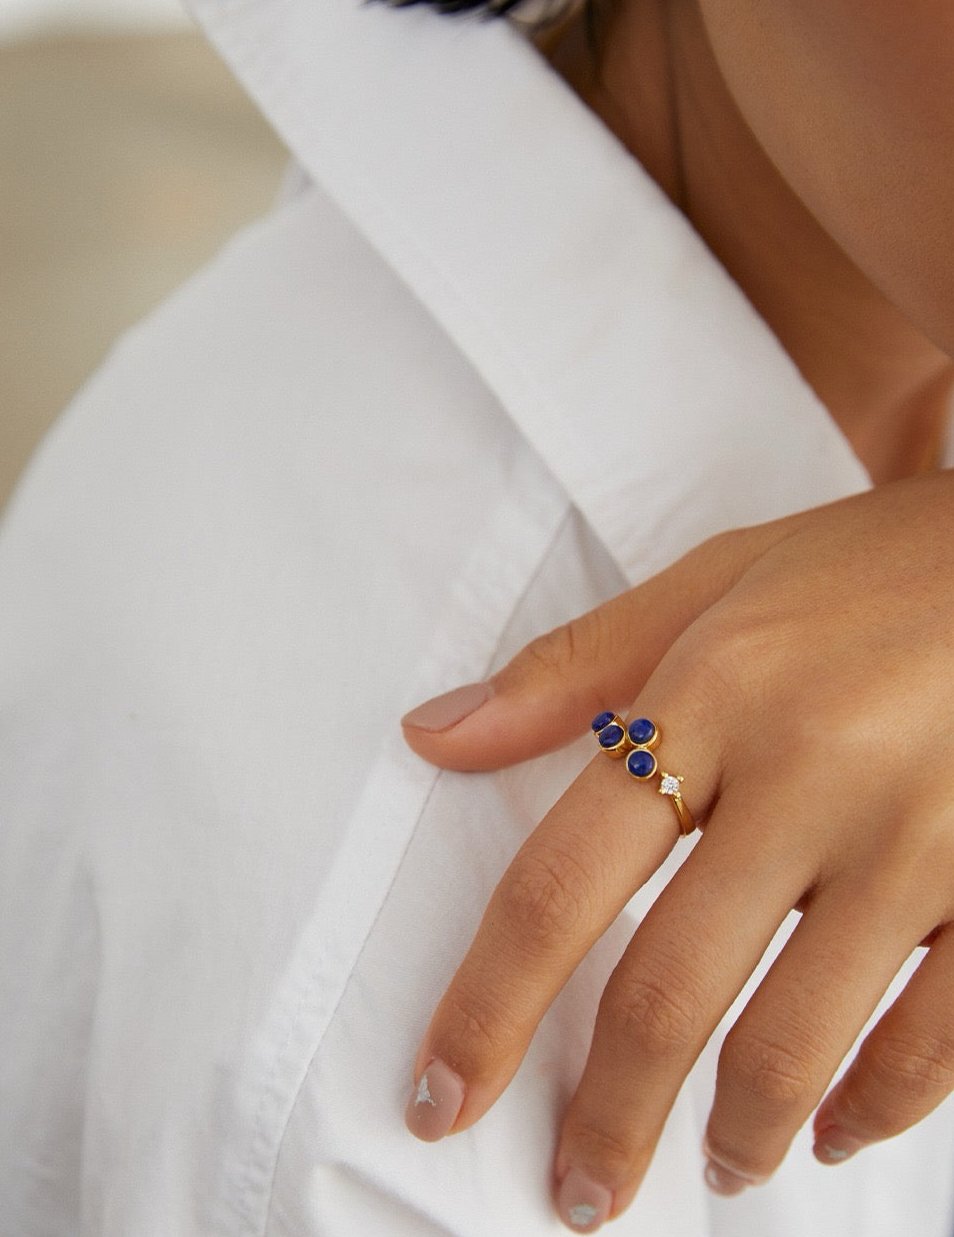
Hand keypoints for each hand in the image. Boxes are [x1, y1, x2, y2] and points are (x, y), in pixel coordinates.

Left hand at [399, 470, 953, 1231]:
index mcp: (711, 697)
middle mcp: (809, 774)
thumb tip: (434, 734)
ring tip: (714, 1168)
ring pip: (798, 1039)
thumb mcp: (711, 584)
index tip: (439, 1094)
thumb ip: (569, 671)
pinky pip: (939, 1036)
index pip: (560, 881)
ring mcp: (918, 839)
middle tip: (578, 1191)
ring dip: (739, 1130)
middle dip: (607, 1115)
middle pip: (667, 989)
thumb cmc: (865, 570)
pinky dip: (879, 1105)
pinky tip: (834, 1129)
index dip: (486, 1006)